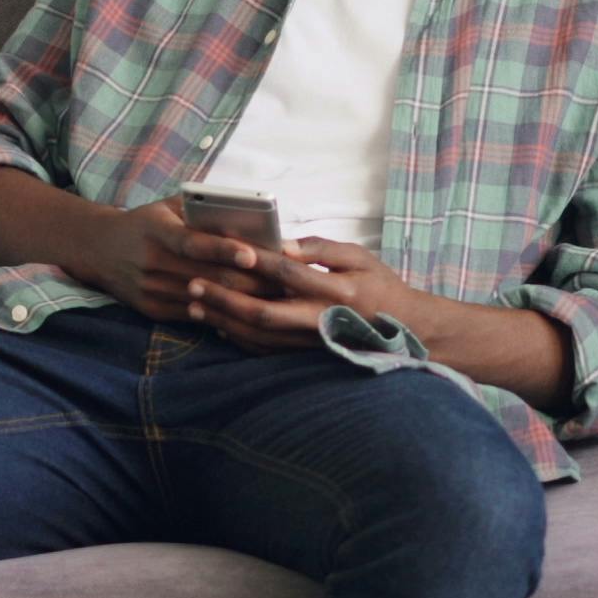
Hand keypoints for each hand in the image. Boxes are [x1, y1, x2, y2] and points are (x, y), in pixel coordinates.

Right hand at [78, 197, 297, 322]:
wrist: (98, 249)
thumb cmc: (145, 223)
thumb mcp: (166, 207)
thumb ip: (200, 211)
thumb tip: (247, 217)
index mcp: (156, 232)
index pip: (194, 243)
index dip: (225, 249)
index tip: (254, 253)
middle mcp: (152, 263)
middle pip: (208, 276)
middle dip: (249, 280)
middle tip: (284, 280)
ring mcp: (151, 291)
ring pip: (206, 299)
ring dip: (242, 300)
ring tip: (275, 298)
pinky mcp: (153, 311)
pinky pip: (195, 315)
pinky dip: (223, 313)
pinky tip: (249, 312)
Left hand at [187, 236, 412, 353]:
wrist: (404, 329)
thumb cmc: (380, 285)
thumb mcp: (360, 256)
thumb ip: (320, 248)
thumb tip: (281, 242)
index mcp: (335, 289)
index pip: (287, 272)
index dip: (255, 260)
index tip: (224, 247)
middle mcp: (320, 319)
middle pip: (263, 313)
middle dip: (224, 300)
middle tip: (193, 284)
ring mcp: (311, 342)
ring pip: (259, 337)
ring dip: (224, 321)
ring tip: (195, 305)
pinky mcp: (305, 354)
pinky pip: (266, 351)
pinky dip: (238, 339)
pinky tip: (218, 325)